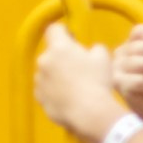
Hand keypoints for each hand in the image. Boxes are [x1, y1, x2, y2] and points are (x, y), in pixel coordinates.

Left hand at [34, 21, 121, 142]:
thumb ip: (94, 48)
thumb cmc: (97, 81)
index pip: (53, 29)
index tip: (73, 38)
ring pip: (47, 71)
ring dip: (56, 73)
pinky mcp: (39, 97)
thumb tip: (88, 51)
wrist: (89, 113)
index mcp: (58, 48)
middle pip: (51, 53)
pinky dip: (53, 90)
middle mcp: (44, 61)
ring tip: (73, 85)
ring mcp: (39, 81)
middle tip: (78, 66)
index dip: (63, 31)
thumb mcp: (103, 57)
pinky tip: (68, 97)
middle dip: (62, 56)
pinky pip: (45, 88)